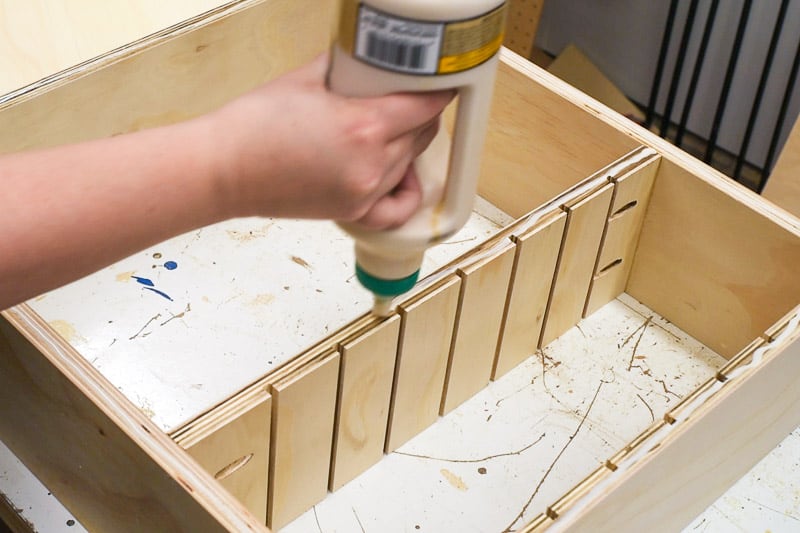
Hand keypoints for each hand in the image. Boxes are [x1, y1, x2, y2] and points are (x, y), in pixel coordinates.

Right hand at [206, 54, 453, 228]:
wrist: (224, 169)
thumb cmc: (253, 126)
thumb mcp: (306, 78)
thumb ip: (347, 67)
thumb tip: (369, 59)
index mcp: (364, 126)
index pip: (425, 105)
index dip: (439, 90)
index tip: (442, 82)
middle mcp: (372, 164)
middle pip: (423, 133)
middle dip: (423, 112)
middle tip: (411, 96)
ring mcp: (364, 193)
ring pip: (411, 163)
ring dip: (411, 143)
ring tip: (394, 127)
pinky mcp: (353, 212)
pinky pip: (398, 208)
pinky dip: (406, 191)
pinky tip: (400, 175)